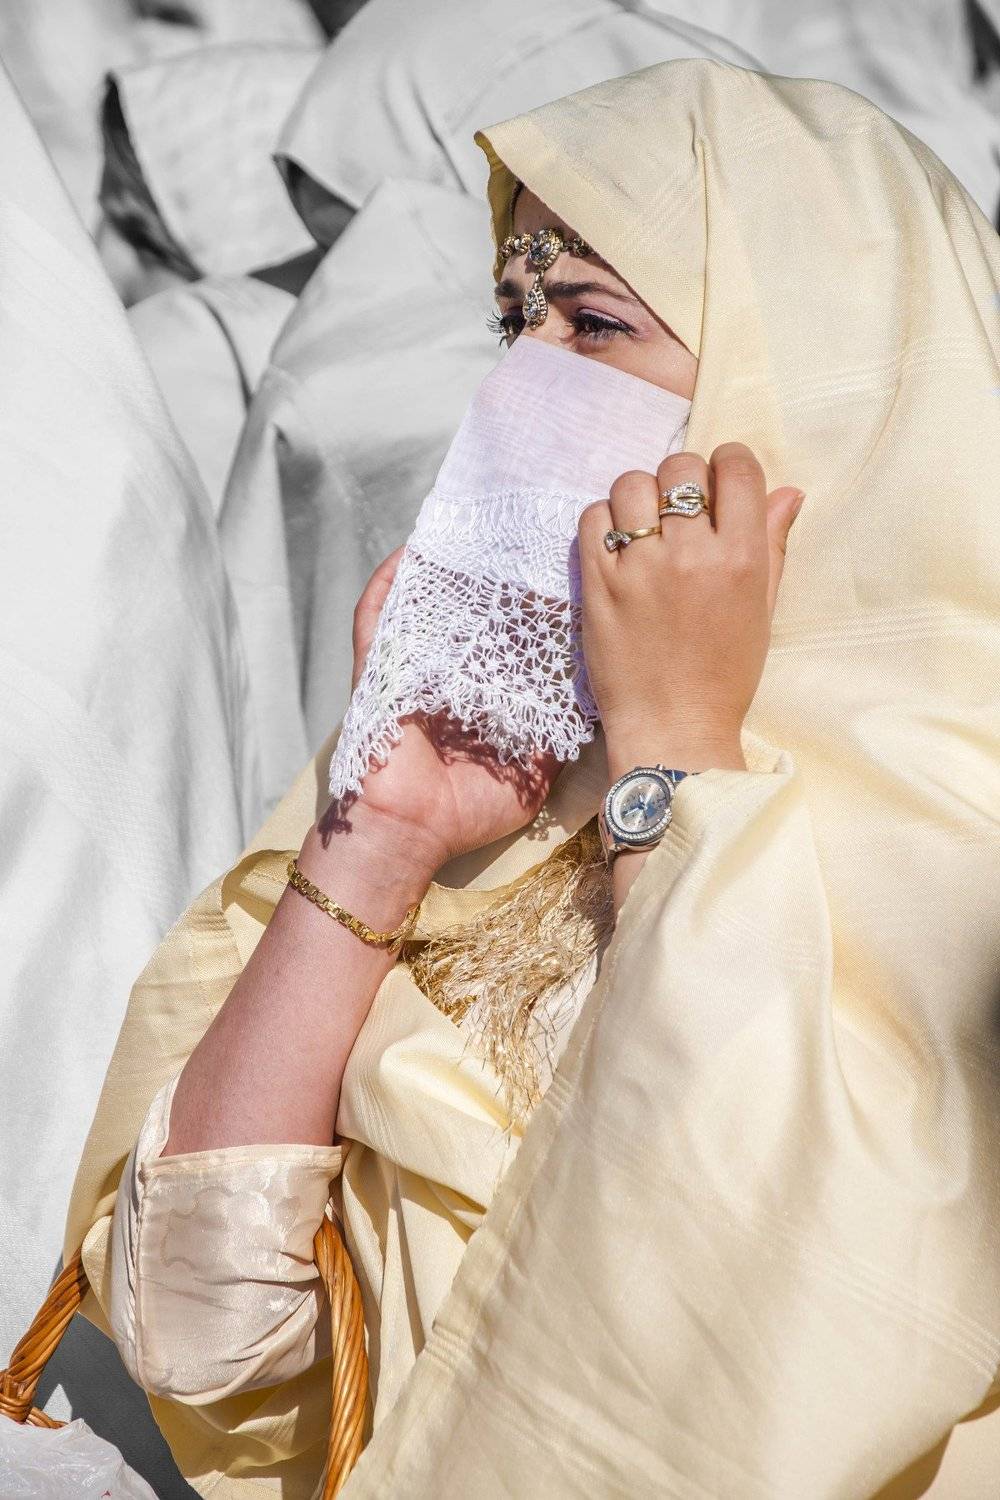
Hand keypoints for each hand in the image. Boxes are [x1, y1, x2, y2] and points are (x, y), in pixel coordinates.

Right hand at [320, 548, 560, 883]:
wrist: (408, 836)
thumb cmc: (466, 814)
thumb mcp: (533, 773)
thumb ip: (560, 738)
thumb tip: (600, 705)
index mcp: (485, 693)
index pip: (516, 636)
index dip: (539, 604)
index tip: (570, 573)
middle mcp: (449, 672)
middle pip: (478, 609)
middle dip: (502, 574)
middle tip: (533, 536)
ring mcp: (411, 666)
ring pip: (432, 602)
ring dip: (452, 566)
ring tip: (482, 530)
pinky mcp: (377, 669)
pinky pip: (377, 614)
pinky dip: (391, 581)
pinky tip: (412, 549)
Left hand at [578, 443, 803, 777]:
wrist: (673, 729)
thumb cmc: (724, 674)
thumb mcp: (762, 609)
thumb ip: (772, 544)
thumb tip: (787, 491)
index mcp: (741, 557)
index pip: (735, 466)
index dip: (727, 465)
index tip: (719, 485)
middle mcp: (690, 553)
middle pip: (680, 466)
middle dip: (681, 481)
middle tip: (679, 515)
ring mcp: (639, 567)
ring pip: (631, 484)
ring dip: (639, 498)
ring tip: (644, 529)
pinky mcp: (598, 584)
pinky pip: (592, 517)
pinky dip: (603, 522)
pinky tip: (617, 548)